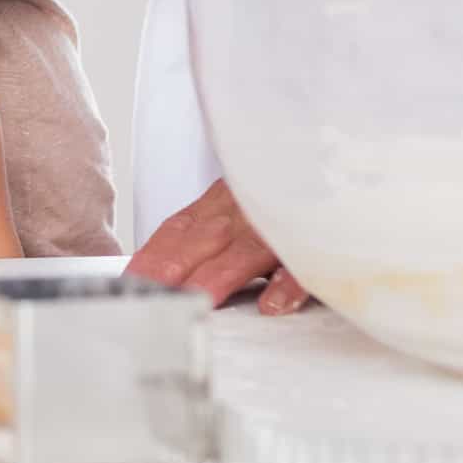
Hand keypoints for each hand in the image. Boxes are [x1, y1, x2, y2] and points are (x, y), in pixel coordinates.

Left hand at [124, 178, 310, 314]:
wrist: (332, 159)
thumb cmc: (277, 192)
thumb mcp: (236, 204)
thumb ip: (205, 230)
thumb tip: (159, 267)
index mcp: (221, 206)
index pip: (177, 231)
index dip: (152, 256)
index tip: (130, 281)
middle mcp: (245, 213)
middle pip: (203, 241)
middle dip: (174, 267)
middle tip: (150, 295)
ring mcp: (281, 227)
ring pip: (246, 251)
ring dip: (220, 276)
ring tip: (199, 300)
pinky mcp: (318, 240)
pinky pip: (302, 263)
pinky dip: (289, 282)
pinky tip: (273, 303)